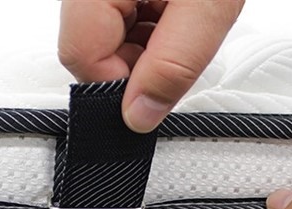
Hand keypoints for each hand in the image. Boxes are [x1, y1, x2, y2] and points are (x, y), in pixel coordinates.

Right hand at [58, 0, 243, 132]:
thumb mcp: (210, 1)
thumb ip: (173, 64)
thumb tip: (139, 114)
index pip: (81, 56)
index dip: (120, 84)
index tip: (156, 87)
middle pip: (90, 47)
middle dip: (136, 62)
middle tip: (177, 42)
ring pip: (104, 36)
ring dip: (144, 46)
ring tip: (179, 16)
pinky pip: (117, 16)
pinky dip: (147, 26)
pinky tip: (170, 9)